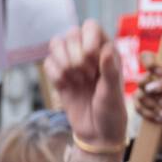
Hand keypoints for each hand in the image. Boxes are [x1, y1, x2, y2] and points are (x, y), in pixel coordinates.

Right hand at [44, 19, 126, 146]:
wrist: (97, 134)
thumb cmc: (111, 113)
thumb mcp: (113, 93)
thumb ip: (109, 71)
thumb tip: (106, 49)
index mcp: (106, 51)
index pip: (90, 26)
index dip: (87, 39)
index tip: (91, 60)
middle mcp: (88, 54)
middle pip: (71, 33)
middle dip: (75, 54)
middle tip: (86, 76)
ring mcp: (72, 65)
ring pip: (56, 45)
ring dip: (62, 62)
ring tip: (75, 80)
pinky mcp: (60, 78)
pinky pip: (48, 64)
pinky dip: (54, 74)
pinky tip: (65, 86)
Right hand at [134, 52, 161, 152]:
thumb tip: (150, 86)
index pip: (147, 57)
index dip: (147, 61)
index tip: (154, 69)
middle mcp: (150, 79)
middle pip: (142, 80)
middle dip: (155, 94)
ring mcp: (143, 92)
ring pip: (140, 96)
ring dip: (155, 107)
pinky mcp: (139, 105)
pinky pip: (138, 107)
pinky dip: (150, 114)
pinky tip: (160, 118)